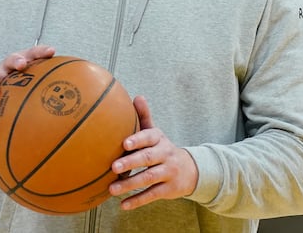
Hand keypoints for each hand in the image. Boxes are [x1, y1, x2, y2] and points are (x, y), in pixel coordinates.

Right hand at [0, 45, 54, 124]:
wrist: (3, 83)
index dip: (42, 51)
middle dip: (17, 61)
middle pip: (11, 60)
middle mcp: (9, 66)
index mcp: (24, 60)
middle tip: (21, 65)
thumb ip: (56, 81)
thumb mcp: (40, 79)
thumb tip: (84, 93)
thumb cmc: (28, 82)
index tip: (52, 51)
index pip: (34, 52)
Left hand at [109, 96, 198, 210]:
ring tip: (112, 189)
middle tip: (113, 167)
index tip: (124, 144)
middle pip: (148, 158)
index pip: (149, 137)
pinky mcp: (169, 189)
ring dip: (130, 184)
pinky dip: (138, 200)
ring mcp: (168, 172)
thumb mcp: (155, 133)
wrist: (190, 169)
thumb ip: (144, 117)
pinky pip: (153, 194)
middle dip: (131, 162)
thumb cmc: (162, 148)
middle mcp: (165, 154)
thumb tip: (137, 96)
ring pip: (149, 178)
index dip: (138, 140)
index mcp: (159, 139)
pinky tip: (123, 205)